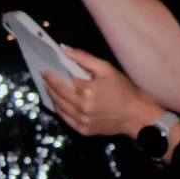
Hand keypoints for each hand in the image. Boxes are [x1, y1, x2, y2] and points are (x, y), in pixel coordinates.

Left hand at [41, 45, 166, 138]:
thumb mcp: (107, 69)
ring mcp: (81, 120)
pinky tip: (56, 101)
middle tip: (43, 74)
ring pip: (58, 106)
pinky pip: (64, 118)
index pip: (65, 78)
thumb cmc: (124, 90)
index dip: (53, 72)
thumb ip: (84, 58)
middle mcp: (81, 106)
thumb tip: (63, 49)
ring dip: (51, 95)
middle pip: (58, 92)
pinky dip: (58, 109)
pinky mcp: (82, 129)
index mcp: (87, 90)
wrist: (136, 115)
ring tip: (47, 86)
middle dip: (48, 82)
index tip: (45, 67)